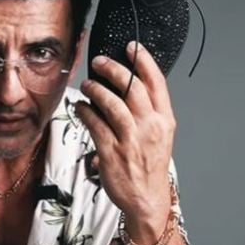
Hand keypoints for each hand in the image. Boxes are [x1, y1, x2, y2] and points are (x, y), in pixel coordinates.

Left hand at [75, 41, 174, 239]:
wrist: (147, 198)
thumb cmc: (150, 164)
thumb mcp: (160, 135)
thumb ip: (148, 111)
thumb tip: (126, 83)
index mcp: (165, 121)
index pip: (156, 83)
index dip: (143, 60)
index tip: (131, 46)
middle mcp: (150, 127)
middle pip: (132, 88)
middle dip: (114, 69)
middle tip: (99, 61)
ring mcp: (130, 140)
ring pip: (111, 103)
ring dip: (95, 89)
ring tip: (87, 85)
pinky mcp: (111, 152)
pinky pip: (94, 124)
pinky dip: (85, 111)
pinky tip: (80, 107)